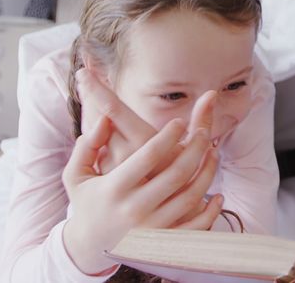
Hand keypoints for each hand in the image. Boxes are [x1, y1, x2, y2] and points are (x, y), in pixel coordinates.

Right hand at [61, 115, 224, 274]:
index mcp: (115, 188)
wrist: (90, 247)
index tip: (179, 123)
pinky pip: (196, 227)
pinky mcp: (163, 242)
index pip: (148, 156)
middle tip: (204, 133)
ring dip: (208, 172)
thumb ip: (88, 145)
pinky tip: (218, 195)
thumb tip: (104, 118)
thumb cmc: (87, 203)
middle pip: (176, 173)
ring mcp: (152, 228)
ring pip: (191, 196)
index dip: (167, 136)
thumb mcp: (77, 174)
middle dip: (196, 148)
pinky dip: (211, 211)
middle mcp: (135, 208)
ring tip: (213, 153)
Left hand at [76, 68, 218, 174]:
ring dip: (91, 111)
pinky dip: (93, 133)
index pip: (113, 110)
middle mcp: (120, 156)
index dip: (98, 90)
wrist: (164, 223)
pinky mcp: (104, 178)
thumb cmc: (183, 181)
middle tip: (83, 74)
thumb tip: (211, 94)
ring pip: (93, 133)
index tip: (85, 72)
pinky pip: (92, 150)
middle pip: (98, 117)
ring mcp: (109, 168)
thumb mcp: (191, 150)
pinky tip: (96, 121)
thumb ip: (201, 122)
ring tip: (87, 89)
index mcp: (141, 145)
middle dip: (91, 94)